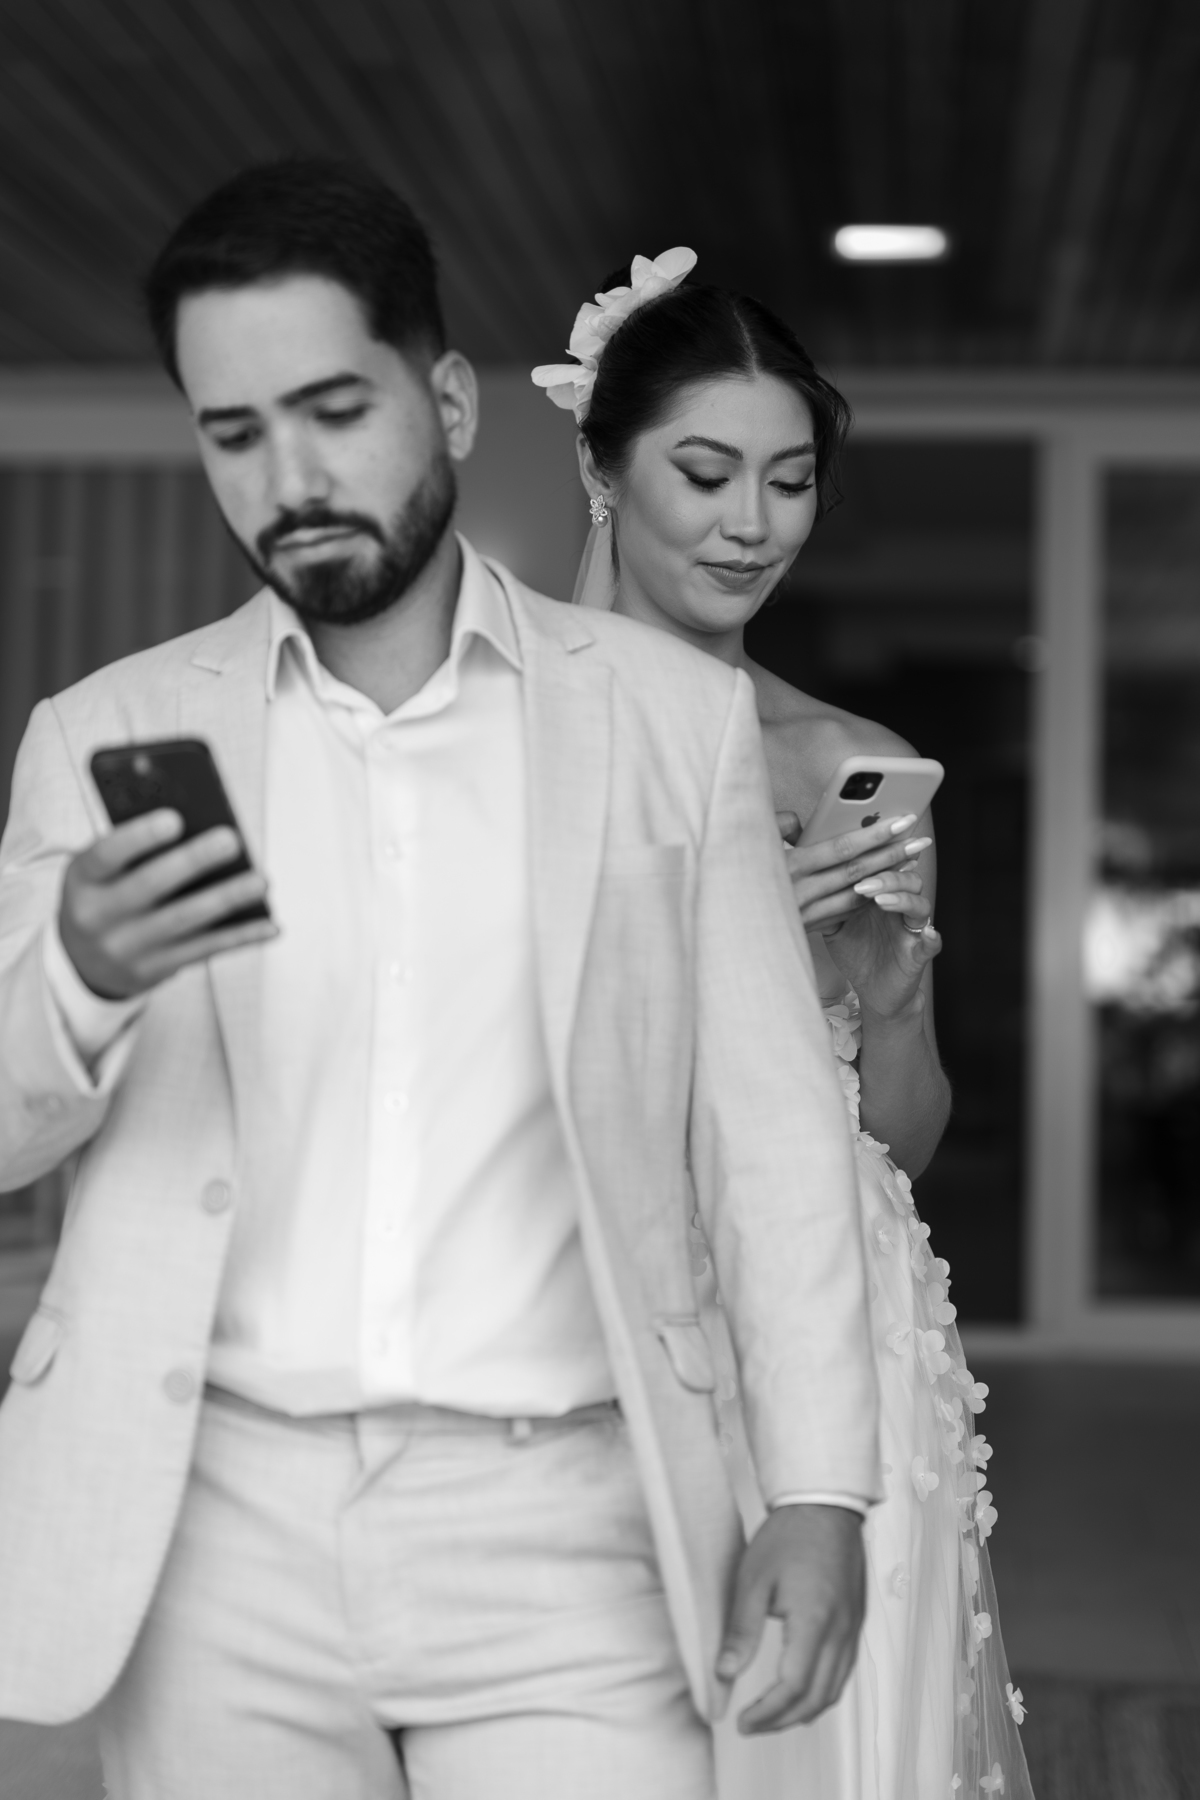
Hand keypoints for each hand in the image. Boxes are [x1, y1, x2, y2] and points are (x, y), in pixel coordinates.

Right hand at [59, 810, 276, 999]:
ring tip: (260, 880)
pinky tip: (269, 924)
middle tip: (231, 840)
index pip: (106, 855)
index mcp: (82, 879)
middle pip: (150, 887)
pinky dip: (240, 936)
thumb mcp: (102, 869)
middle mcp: (98, 917)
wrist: (83, 961)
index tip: (175, 819)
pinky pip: (205, 950)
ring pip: (184, 922)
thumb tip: (199, 821)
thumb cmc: (105, 894)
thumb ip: (137, 846)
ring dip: (227, 899)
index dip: (139, 838)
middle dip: (193, 862)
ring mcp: (127, 948)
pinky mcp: (156, 969)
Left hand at [717, 1504, 864, 1732]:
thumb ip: (741, 1631)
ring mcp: (852, 1628)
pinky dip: (821, 1691)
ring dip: (803, 1711)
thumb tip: (724, 1674)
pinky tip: (800, 1689)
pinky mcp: (855, 1622)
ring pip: (834, 1689)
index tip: (741, 1722)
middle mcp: (840, 1631)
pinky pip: (843, 1671)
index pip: (793, 1687)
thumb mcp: (753, 1579)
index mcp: (814, 1622)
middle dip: (783, 1721)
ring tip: (771, 1715)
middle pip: (817, 1698)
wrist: (825, 1504)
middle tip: (751, 1725)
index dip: (767, 1713)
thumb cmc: (789, 1535)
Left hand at [776, 811, 940, 1020]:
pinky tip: (928, 933)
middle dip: (887, 871)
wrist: (874, 989)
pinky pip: (932, 942)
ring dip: (901, 898)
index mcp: (881, 892)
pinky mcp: (920, 953)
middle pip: (904, 877)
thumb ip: (827, 894)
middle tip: (863, 877)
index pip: (883, 864)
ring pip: (919, 904)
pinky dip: (932, 937)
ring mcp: (912, 929)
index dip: (877, 850)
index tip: (863, 840)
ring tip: (880, 899)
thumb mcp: (834, 919)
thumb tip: (799, 867)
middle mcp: (900, 906)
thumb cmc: (856, 949)